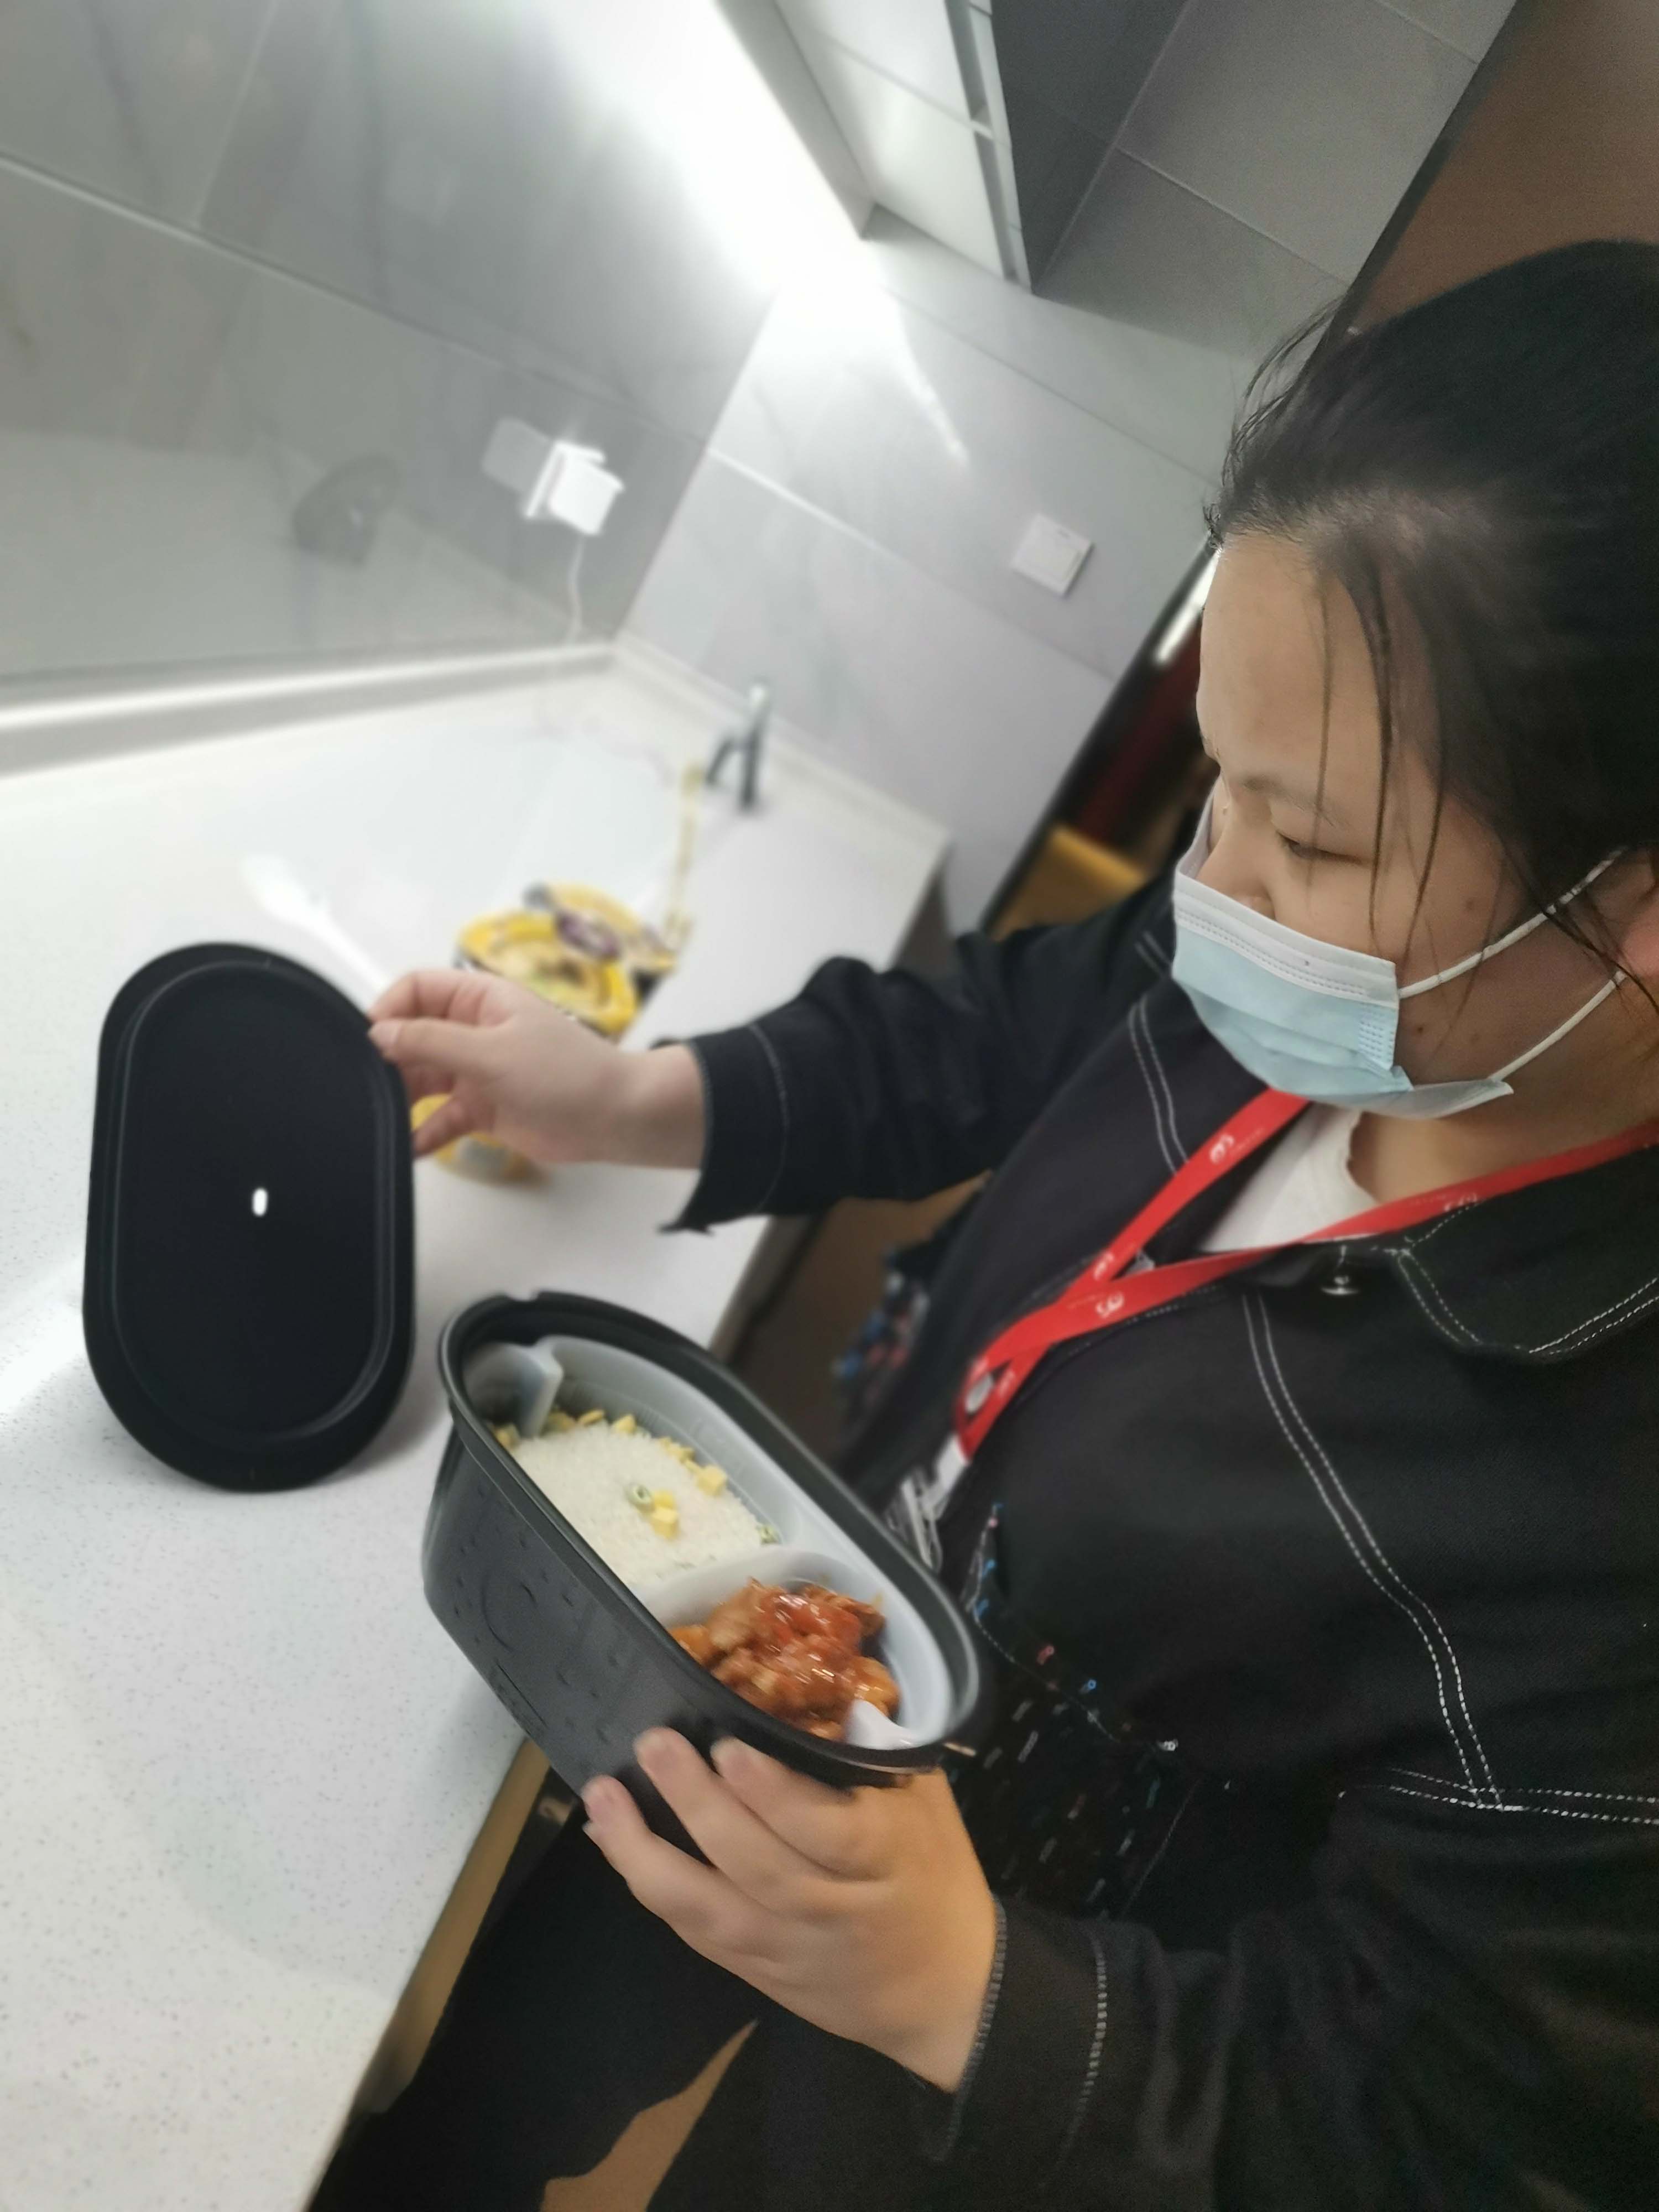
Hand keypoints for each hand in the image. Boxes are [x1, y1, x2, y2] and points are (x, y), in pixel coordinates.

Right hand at [367, 969, 703, 1166]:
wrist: (614, 1118)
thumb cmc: (564, 1073)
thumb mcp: (491, 1051)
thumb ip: (432, 1043)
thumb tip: (378, 1032)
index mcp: (480, 999)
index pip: (417, 989)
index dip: (389, 1010)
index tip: (367, 1041)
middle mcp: (474, 1030)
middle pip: (414, 1037)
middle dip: (390, 1060)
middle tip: (369, 1087)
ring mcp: (477, 1070)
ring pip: (423, 1079)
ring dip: (403, 1099)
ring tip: (382, 1119)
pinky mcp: (483, 1109)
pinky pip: (441, 1118)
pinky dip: (425, 1131)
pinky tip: (410, 1146)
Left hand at [583, 1731, 996, 2092]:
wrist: (946, 1991)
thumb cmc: (936, 1872)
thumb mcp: (926, 1801)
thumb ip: (875, 1750)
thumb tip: (816, 1686)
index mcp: (882, 1859)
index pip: (825, 1831)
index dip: (773, 1794)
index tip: (729, 1746)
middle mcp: (829, 1908)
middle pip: (755, 1866)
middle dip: (696, 1805)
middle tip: (653, 1744)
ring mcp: (786, 1947)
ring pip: (709, 1909)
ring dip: (646, 1853)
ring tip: (603, 1796)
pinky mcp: (755, 1972)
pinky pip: (695, 1932)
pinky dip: (650, 1888)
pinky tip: (614, 1844)